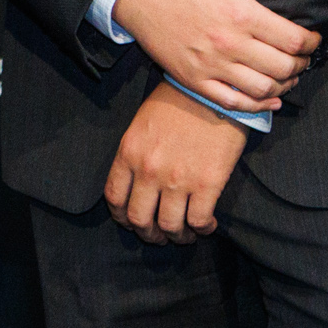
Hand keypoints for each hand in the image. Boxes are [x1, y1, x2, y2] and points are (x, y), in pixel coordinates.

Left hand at [105, 84, 249, 243]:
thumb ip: (135, 154)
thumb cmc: (177, 101)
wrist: (213, 91)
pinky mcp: (207, 183)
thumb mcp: (142, 124)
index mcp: (129, 153)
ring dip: (178, 237)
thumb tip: (136, 183)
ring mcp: (178, 179)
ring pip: (170, 227)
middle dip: (149, 234)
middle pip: (140, 219)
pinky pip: (199, 221)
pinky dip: (202, 229)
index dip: (122, 217)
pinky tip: (206, 224)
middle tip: (159, 236)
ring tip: (185, 234)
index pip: (114, 198)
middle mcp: (149, 170)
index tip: (132, 221)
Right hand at [111, 0, 322, 113]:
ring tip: (287, 76)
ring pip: (262, 90)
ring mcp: (210, 65)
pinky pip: (232, 103)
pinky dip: (257, 107)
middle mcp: (228, 44)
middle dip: (301, 64)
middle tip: (302, 57)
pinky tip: (268, 100)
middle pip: (283, 68)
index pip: (294, 40)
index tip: (312, 38)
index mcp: (241, 13)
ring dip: (284, 86)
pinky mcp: (193, 79)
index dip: (312, 42)